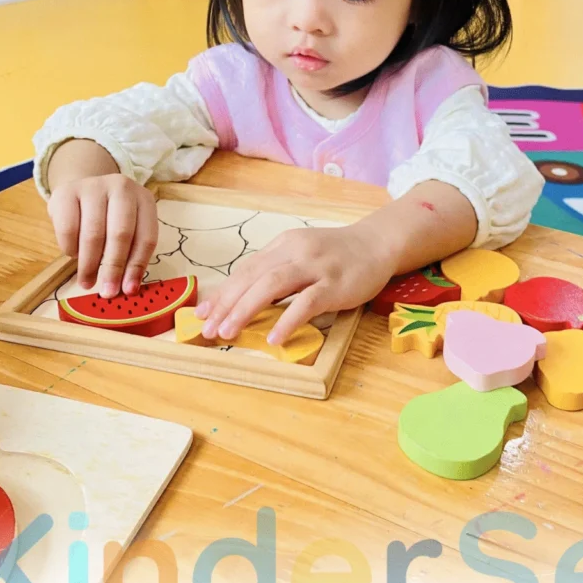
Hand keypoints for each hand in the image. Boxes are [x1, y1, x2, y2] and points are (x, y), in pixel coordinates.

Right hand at [47, 174, 158, 297]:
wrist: (80, 188)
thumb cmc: (108, 216)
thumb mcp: (127, 228)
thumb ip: (130, 253)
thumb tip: (127, 289)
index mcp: (144, 199)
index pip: (146, 237)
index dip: (137, 266)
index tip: (129, 290)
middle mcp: (121, 187)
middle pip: (121, 234)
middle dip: (114, 267)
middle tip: (107, 292)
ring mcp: (93, 187)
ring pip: (93, 233)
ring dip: (89, 264)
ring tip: (87, 282)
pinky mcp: (66, 192)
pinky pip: (68, 229)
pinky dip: (71, 249)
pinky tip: (73, 255)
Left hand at [195, 223, 398, 345]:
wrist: (378, 243)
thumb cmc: (338, 255)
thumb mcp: (303, 254)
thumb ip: (278, 271)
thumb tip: (245, 299)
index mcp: (283, 245)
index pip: (246, 269)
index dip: (223, 292)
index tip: (203, 314)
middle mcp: (295, 251)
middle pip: (253, 277)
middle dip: (227, 304)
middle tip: (208, 330)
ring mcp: (316, 266)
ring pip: (272, 285)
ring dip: (246, 310)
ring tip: (228, 333)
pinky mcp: (335, 283)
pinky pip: (306, 302)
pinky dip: (287, 320)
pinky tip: (274, 339)